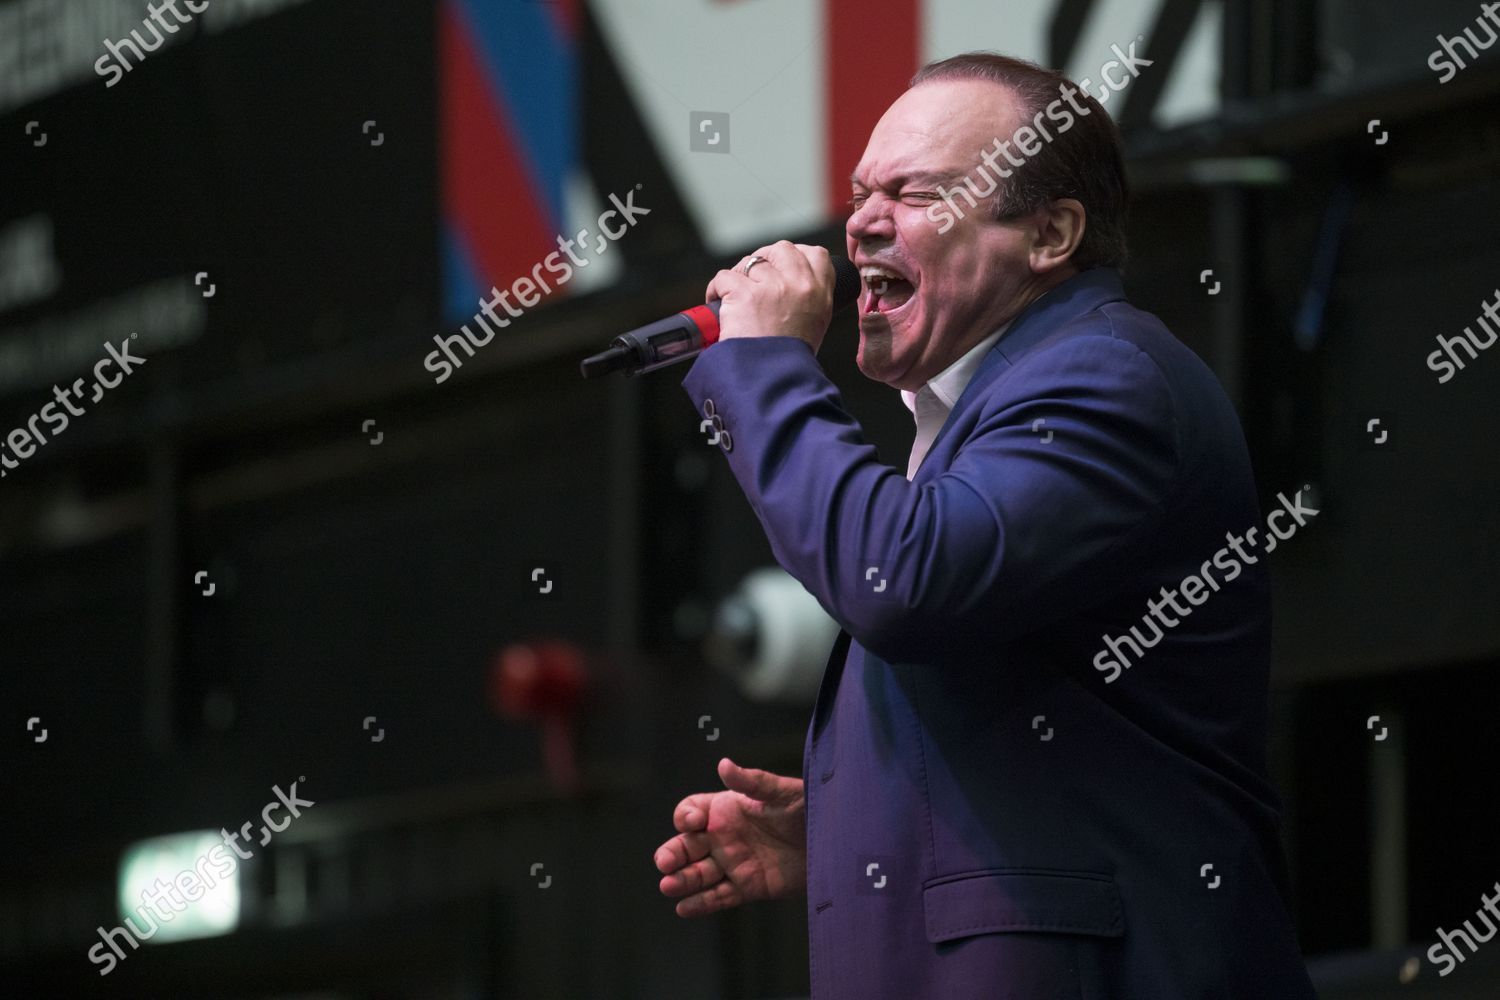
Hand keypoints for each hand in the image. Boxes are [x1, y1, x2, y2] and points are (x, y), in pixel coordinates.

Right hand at [654, 757, 806, 916]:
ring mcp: (733, 863)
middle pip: (686, 845)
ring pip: (698, 874)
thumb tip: (724, 764)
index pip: (692, 811)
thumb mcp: (783, 792)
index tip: (692, 822)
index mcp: (727, 809)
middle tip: (665, 862)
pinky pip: (718, 897)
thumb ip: (753, 781)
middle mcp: (723, 836)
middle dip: (672, 853)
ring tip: (668, 886)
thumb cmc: (809, 808)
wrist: (834, 842)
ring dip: (681, 880)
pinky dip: (701, 904)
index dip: (685, 816)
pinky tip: (684, 909)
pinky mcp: (747, 887)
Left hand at [705, 241, 836, 351]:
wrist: (775, 382)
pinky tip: (717, 301)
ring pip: (751, 261)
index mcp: (821, 294)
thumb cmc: (790, 362)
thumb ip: (808, 301)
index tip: (781, 265)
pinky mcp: (744, 294)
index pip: (815, 254)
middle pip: (781, 249)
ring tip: (733, 295)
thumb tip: (787, 288)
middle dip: (765, 257)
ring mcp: (772, 287)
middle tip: (753, 276)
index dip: (796, 255)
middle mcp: (799, 285)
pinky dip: (716, 289)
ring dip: (739, 275)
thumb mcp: (815, 327)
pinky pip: (725, 277)